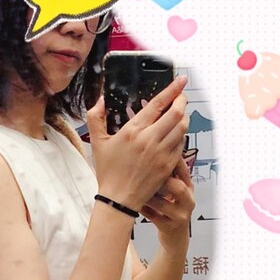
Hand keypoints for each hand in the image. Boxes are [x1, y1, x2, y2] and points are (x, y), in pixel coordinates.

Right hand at [84, 76, 188, 211]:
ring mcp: (162, 153)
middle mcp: (150, 140)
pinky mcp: (168, 165)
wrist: (119, 199)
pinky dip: (181, 135)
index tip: (180, 81)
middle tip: (182, 95)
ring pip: (182, 128)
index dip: (172, 90)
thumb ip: (95, 117)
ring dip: (184, 116)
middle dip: (182, 100)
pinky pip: (181, 144)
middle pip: (176, 113)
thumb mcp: (97, 142)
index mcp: (133, 131)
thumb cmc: (108, 171)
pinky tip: (176, 133)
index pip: (158, 104)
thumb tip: (100, 100)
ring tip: (180, 112)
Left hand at [140, 157, 194, 243]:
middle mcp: (188, 201)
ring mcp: (180, 216)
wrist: (176, 236)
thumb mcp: (176, 191)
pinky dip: (144, 209)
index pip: (184, 171)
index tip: (154, 155)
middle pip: (178, 187)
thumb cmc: (172, 208)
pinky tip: (136, 204)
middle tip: (144, 175)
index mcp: (189, 188)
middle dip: (160, 180)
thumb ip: (169, 174)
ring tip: (136, 190)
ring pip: (163, 204)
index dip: (171, 162)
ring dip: (148, 196)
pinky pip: (154, 217)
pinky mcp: (170, 228)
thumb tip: (154, 152)